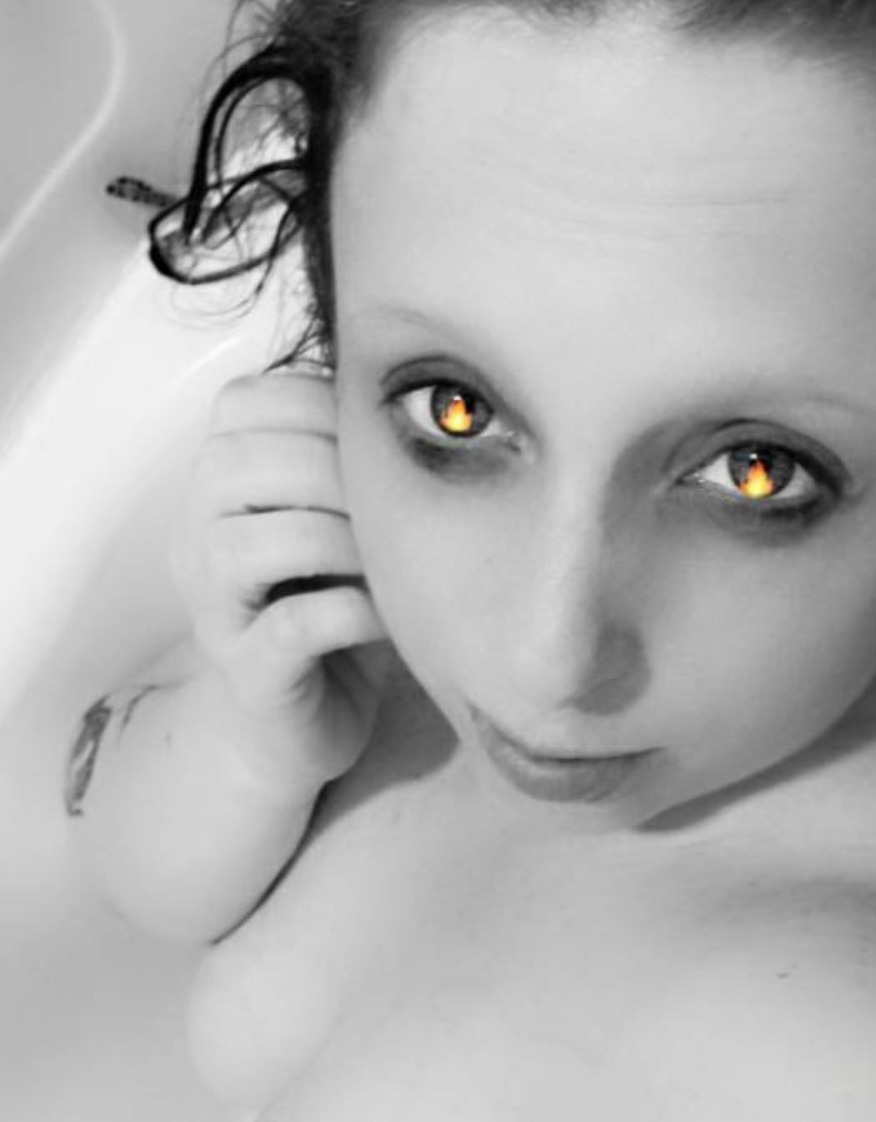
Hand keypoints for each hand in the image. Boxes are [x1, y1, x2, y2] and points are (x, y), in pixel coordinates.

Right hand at [172, 366, 389, 797]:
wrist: (301, 725)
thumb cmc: (334, 605)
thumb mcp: (344, 517)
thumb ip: (354, 455)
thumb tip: (434, 396)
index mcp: (216, 484)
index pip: (243, 404)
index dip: (322, 406)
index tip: (384, 439)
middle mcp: (196, 538)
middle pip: (238, 465)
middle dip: (332, 471)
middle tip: (397, 501)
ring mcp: (214, 609)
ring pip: (247, 544)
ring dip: (337, 540)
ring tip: (391, 558)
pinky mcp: (249, 674)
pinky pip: (288, 627)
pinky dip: (348, 610)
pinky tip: (387, 612)